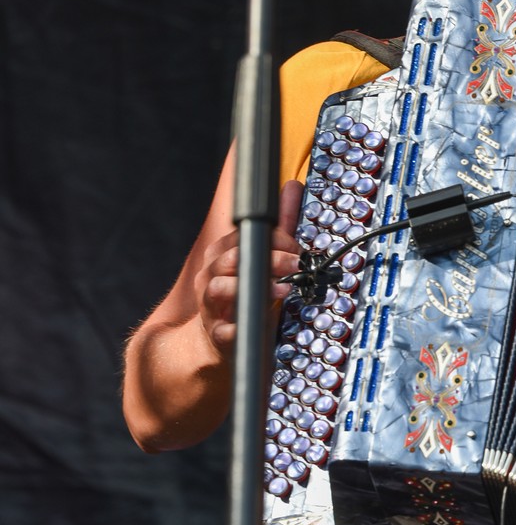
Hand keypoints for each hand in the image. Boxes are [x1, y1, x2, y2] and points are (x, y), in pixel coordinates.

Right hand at [195, 180, 302, 349]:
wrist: (218, 338)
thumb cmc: (244, 292)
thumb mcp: (262, 258)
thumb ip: (278, 227)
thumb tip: (292, 186)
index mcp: (220, 254)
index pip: (244, 235)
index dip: (275, 239)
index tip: (298, 248)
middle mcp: (210, 275)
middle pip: (233, 258)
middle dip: (269, 259)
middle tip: (296, 265)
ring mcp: (209, 305)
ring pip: (219, 288)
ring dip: (252, 288)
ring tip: (281, 292)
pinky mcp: (217, 334)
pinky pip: (223, 330)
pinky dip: (239, 327)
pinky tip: (257, 323)